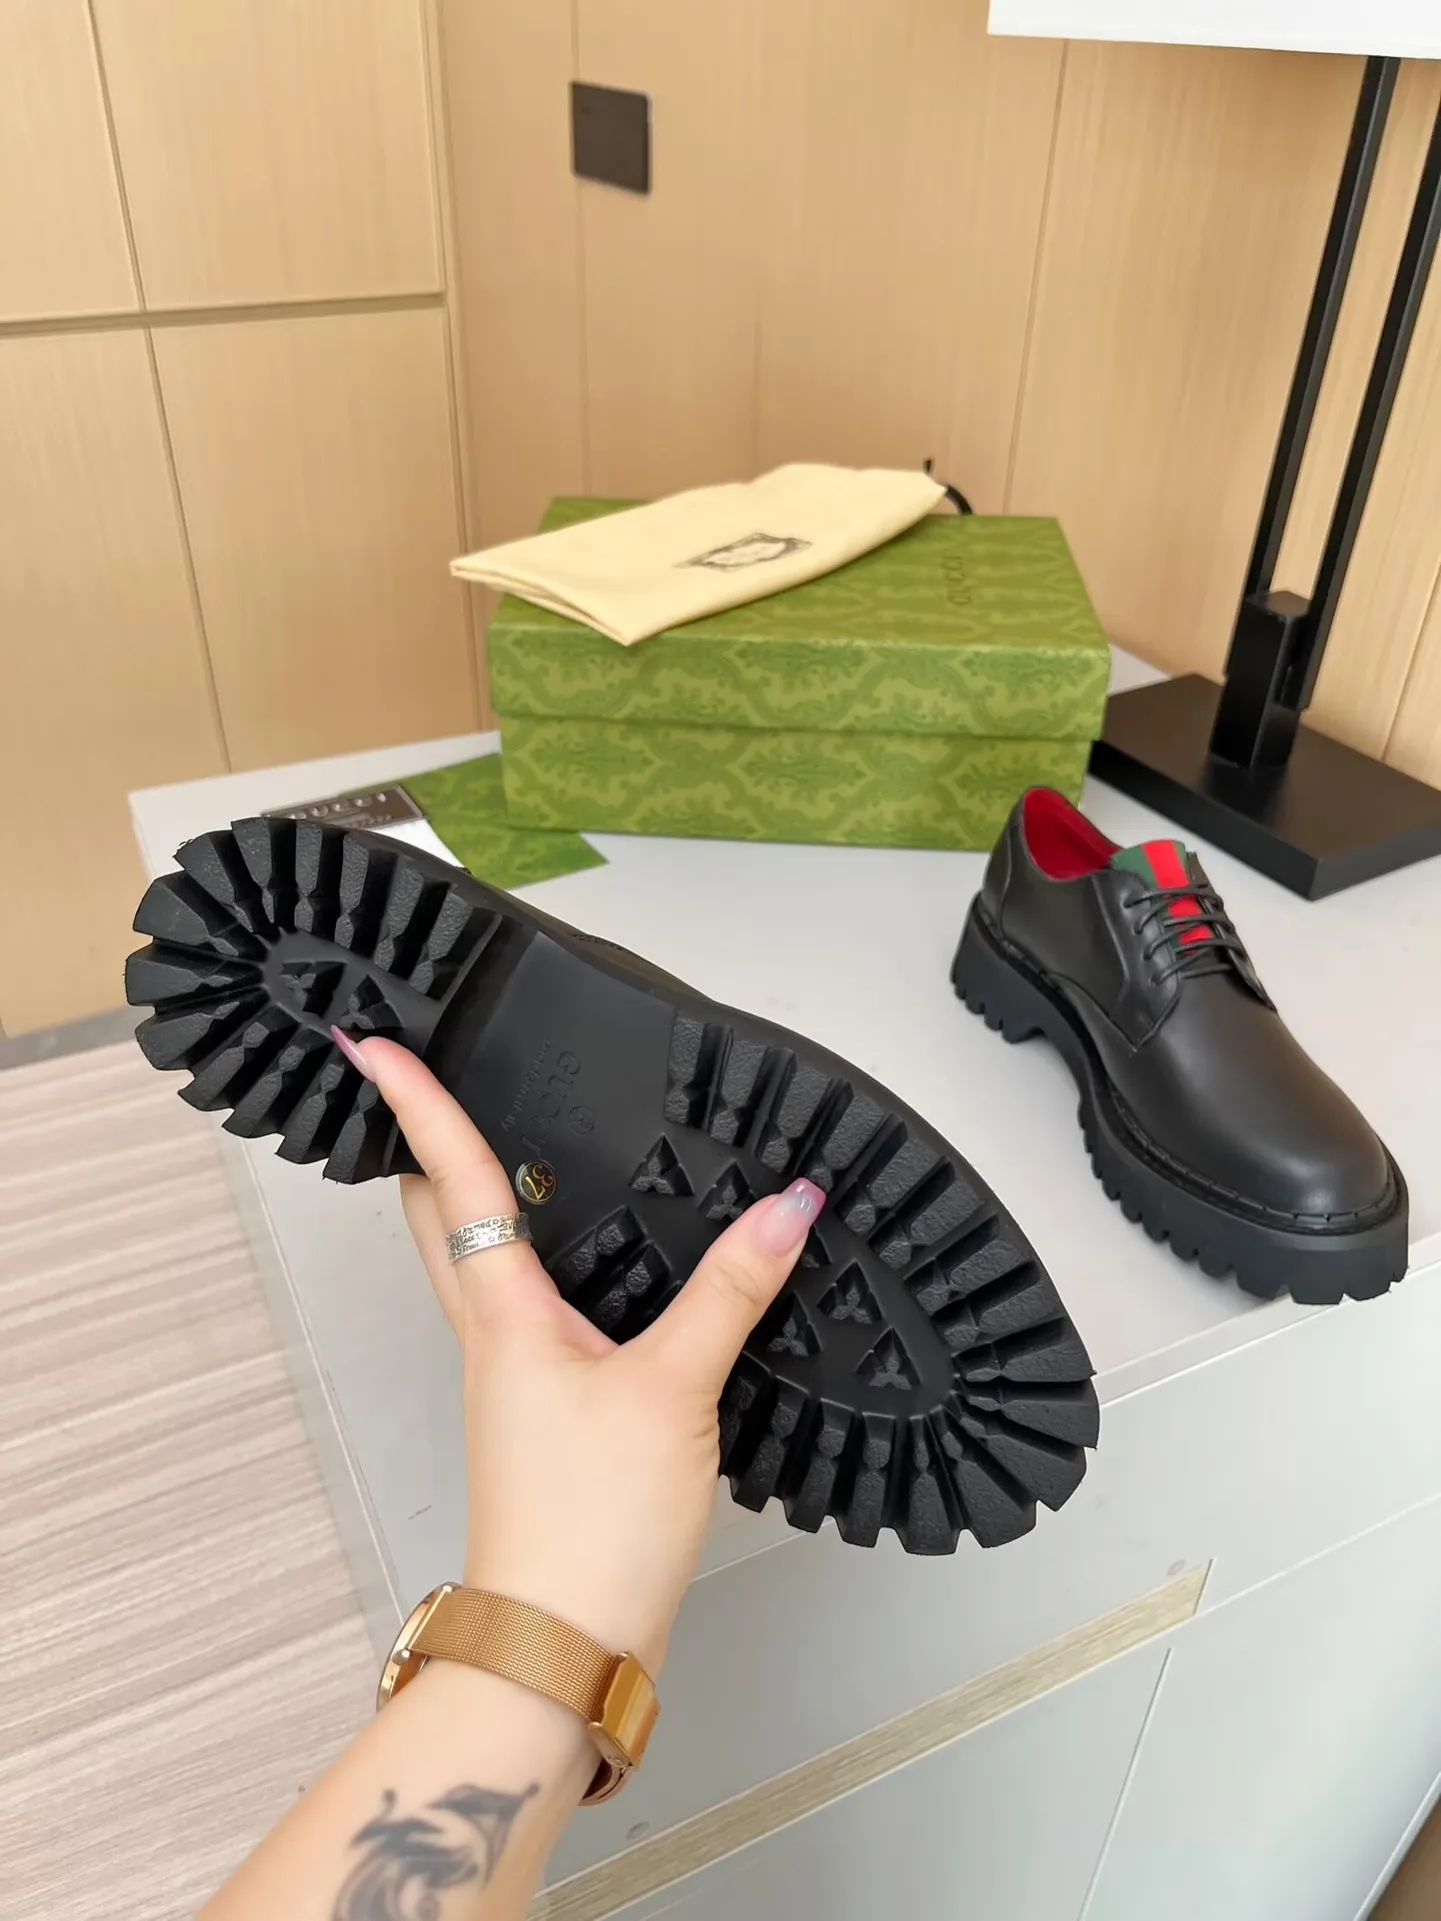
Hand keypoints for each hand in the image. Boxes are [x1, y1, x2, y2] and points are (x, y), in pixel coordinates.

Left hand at [339, 1034, 823, 1675]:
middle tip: (423, 1087)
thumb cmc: (591, 1528)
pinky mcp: (549, 1417)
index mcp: (504, 1316)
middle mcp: (494, 1340)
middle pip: (440, 1223)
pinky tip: (593, 1270)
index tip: (373, 1042)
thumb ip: (730, 1292)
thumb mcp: (673, 1391)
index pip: (454, 1182)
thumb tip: (783, 1209)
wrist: (565, 1644)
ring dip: (479, 1203)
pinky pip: (530, 1316)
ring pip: (481, 1269)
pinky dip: (543, 1267)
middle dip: (426, 1149)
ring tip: (505, 1148)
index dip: (416, 1104)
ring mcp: (516, 1381)